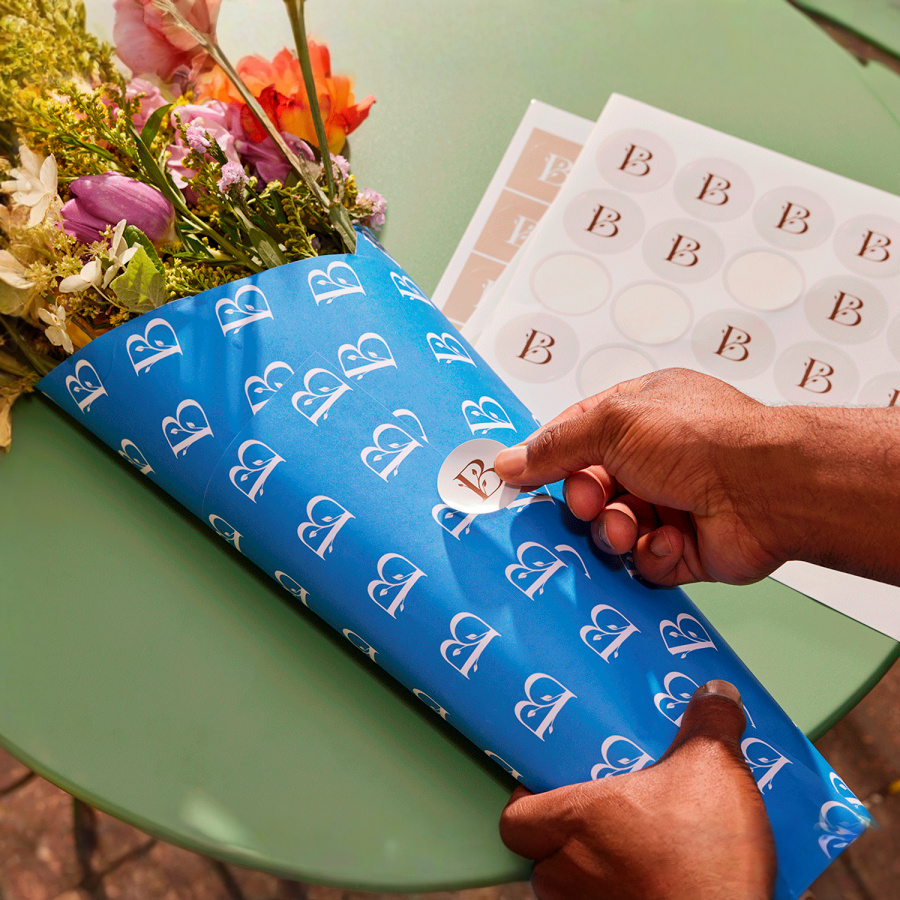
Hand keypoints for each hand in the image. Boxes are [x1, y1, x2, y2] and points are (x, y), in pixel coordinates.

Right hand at [494, 369, 788, 585]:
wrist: (767, 491)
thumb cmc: (703, 440)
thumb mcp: (611, 423)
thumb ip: (554, 446)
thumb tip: (509, 461)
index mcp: (640, 416)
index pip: (577, 436)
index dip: (548, 459)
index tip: (521, 480)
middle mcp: (656, 459)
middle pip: (592, 489)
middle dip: (586, 501)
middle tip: (593, 502)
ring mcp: (672, 504)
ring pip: (613, 530)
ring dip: (614, 531)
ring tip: (629, 527)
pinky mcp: (686, 549)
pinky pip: (644, 562)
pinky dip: (651, 554)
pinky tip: (671, 539)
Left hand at [499, 681, 775, 899]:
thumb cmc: (704, 858)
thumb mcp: (714, 769)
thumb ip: (710, 724)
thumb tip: (717, 691)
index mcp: (574, 821)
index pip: (515, 818)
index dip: (526, 803)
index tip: (549, 787)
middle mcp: (567, 875)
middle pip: (542, 855)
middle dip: (569, 840)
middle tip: (605, 818)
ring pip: (572, 890)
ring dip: (596, 873)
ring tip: (636, 853)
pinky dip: (622, 897)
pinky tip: (656, 886)